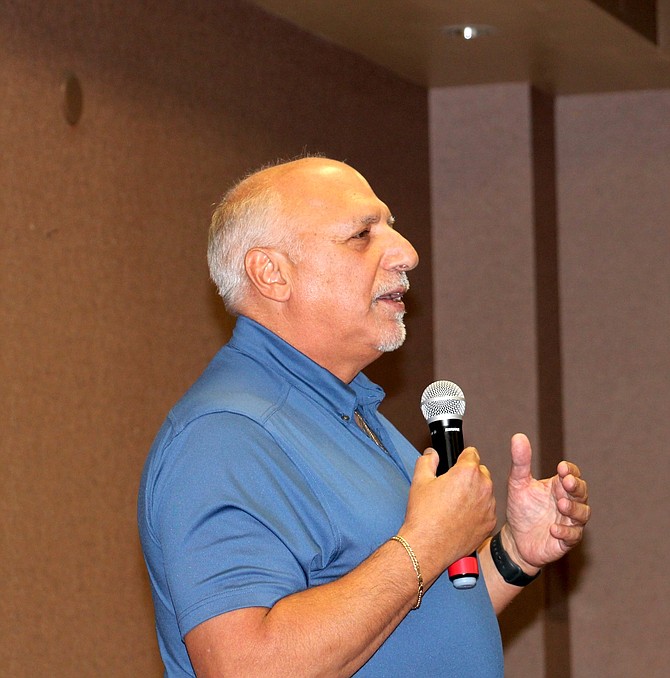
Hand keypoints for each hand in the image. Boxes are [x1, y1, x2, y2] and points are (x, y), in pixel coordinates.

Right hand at [401, 447, 496, 581]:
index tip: (456, 464)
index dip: (461, 458)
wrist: (428, 545)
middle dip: (469, 476)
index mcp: (467, 472)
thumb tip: (432, 454)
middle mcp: (483, 487)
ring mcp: (488, 506)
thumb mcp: (420, 480)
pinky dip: (478, 511)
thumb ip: (427, 460)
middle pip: (481, 472)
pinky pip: (487, 510)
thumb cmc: (424, 515)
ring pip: (485, 491)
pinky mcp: (489, 523)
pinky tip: (461, 517)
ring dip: (475, 493)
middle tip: (452, 487)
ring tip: (455, 504)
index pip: (472, 453)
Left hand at [502, 433, 589, 571]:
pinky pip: (573, 536)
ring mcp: (569, 522)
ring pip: (582, 514)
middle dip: (576, 487)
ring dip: (573, 509)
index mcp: (558, 486)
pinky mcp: (566, 540)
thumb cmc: (520, 508)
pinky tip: (554, 529)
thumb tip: (518, 436)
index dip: (571, 471)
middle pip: (581, 492)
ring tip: (561, 504)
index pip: (572, 474)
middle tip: (567, 483)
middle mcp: (568, 502)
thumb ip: (520, 462)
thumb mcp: (518, 483)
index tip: (561, 468)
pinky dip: (565, 532)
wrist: (516, 538)